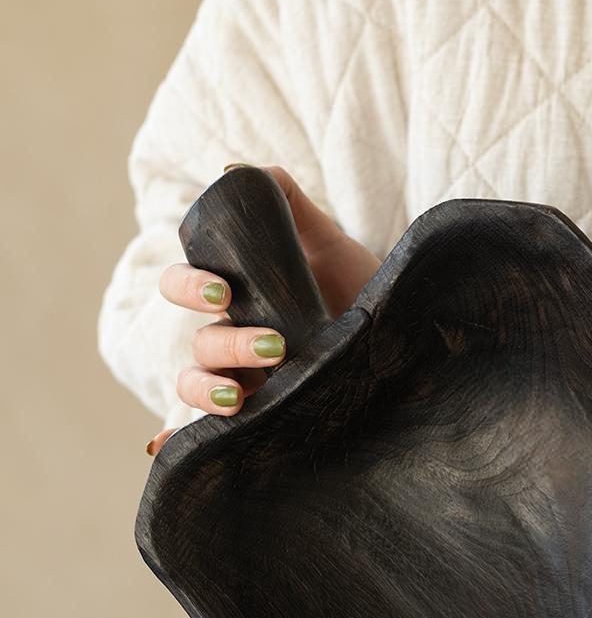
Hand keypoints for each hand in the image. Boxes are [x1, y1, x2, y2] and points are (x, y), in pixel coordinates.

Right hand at [147, 165, 380, 454]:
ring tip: (240, 398)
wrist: (404, 335)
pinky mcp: (266, 411)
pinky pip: (213, 430)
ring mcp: (249, 376)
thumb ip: (292, 204)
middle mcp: (236, 336)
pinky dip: (178, 437)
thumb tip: (234, 170)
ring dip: (207, 391)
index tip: (224, 292)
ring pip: (198, 384)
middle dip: (223, 344)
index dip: (191, 286)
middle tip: (272, 343)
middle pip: (199, 342)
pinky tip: (160, 448)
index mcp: (241, 294)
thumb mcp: (331, 244)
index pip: (188, 284)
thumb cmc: (361, 285)